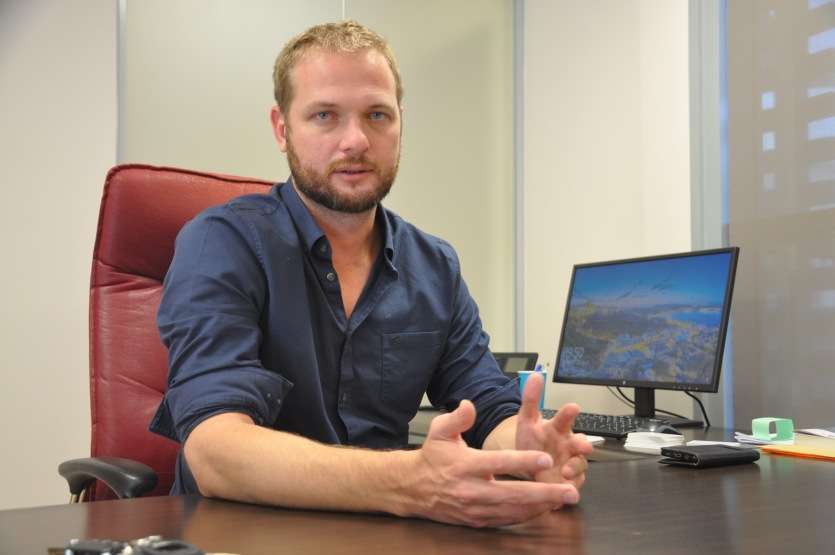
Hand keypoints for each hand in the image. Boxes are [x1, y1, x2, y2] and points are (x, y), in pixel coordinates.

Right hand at [408, 400, 580, 527]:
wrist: (413, 488)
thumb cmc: (432, 457)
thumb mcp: (439, 430)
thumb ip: (457, 418)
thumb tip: (470, 405)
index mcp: (465, 464)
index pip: (498, 462)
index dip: (523, 460)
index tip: (546, 458)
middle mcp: (471, 489)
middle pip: (513, 493)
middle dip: (544, 493)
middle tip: (569, 491)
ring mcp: (475, 508)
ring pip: (513, 510)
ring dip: (541, 506)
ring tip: (563, 500)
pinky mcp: (477, 520)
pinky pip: (506, 520)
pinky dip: (527, 516)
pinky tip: (544, 509)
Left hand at [515, 373, 592, 488]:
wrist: (528, 467)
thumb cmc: (532, 441)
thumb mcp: (527, 420)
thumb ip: (531, 399)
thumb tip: (535, 375)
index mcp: (558, 428)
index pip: (565, 418)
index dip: (569, 413)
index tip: (573, 407)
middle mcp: (568, 445)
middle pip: (580, 443)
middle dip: (583, 444)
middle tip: (583, 446)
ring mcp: (571, 463)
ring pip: (581, 465)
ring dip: (576, 467)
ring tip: (566, 471)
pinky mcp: (571, 481)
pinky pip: (576, 484)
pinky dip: (572, 487)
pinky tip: (566, 487)